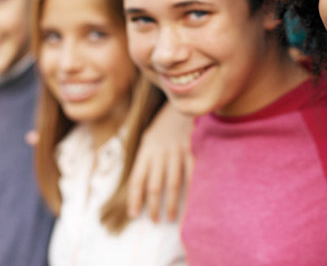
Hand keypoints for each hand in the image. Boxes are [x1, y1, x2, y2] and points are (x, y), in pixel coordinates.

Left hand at [127, 103, 193, 221]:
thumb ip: (144, 159)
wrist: (183, 107)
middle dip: (153, 206)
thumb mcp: (148, 138)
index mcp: (146, 150)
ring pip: (173, 184)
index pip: (137, 179)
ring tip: (170, 218)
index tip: (133, 213)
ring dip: (171, 204)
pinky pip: (191, 176)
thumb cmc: (164, 126)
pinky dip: (191, 191)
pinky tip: (191, 204)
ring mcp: (177, 153)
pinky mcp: (193, 152)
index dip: (134, 198)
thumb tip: (137, 184)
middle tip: (154, 220)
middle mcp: (160, 153)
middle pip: (154, 185)